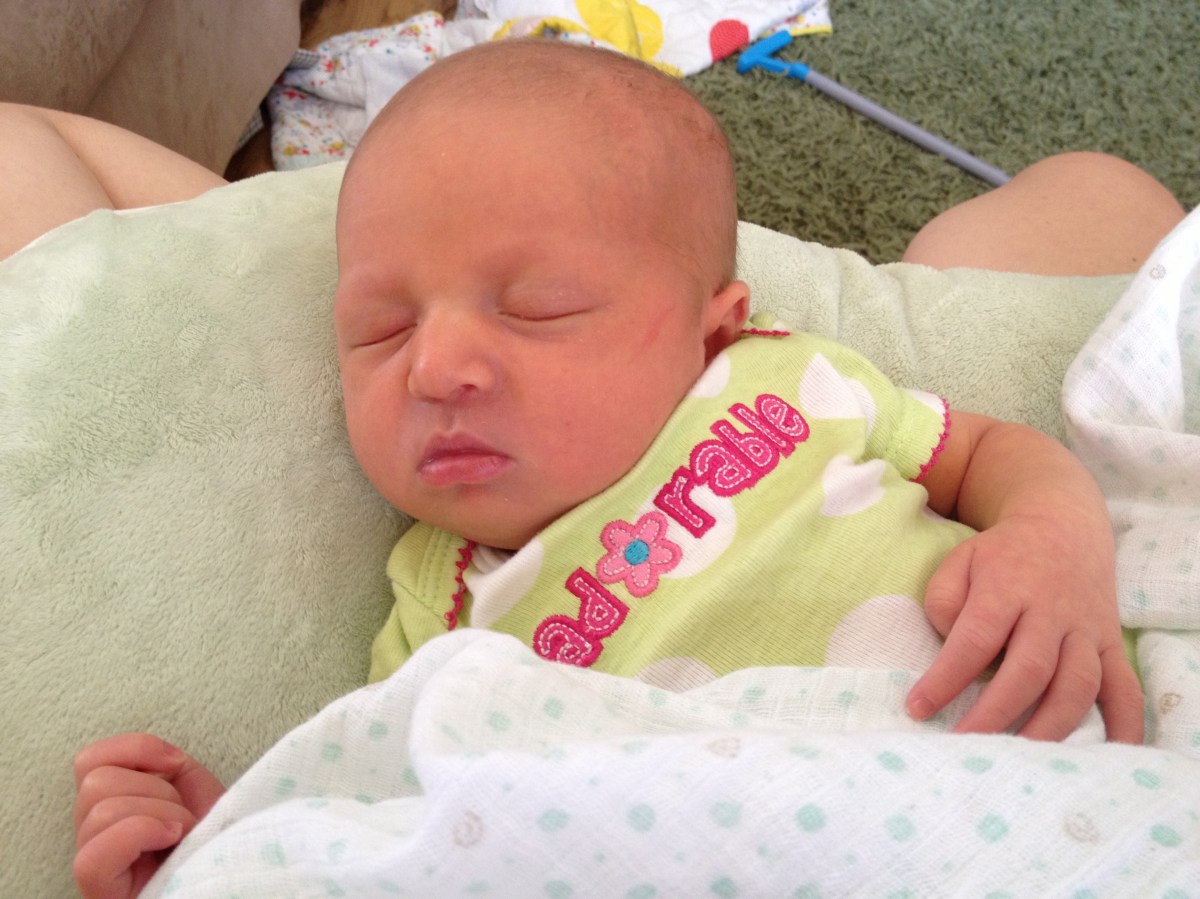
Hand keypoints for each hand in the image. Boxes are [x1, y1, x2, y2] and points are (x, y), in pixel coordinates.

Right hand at [73, 732, 225, 898]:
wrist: (232, 874)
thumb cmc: (213, 838)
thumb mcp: (194, 789)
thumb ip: (168, 764)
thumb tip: (162, 757)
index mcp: (111, 805)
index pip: (89, 761)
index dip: (134, 749)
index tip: (176, 763)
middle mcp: (93, 835)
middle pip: (95, 782)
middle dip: (158, 790)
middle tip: (185, 815)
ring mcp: (95, 865)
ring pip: (100, 812)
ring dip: (160, 813)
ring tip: (183, 832)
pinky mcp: (101, 891)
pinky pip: (93, 857)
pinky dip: (140, 833)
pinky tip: (170, 840)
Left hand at [905, 514, 1143, 741]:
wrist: (1063, 525)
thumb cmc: (1001, 555)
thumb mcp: (960, 560)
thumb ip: (944, 600)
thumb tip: (950, 645)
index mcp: (1008, 589)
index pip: (975, 639)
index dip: (946, 678)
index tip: (918, 708)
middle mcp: (1052, 612)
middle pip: (1029, 670)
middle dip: (995, 713)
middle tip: (964, 745)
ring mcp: (1086, 630)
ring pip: (1076, 685)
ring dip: (1048, 727)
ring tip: (1017, 760)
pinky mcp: (1111, 644)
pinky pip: (1125, 688)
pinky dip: (1124, 724)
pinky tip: (1111, 753)